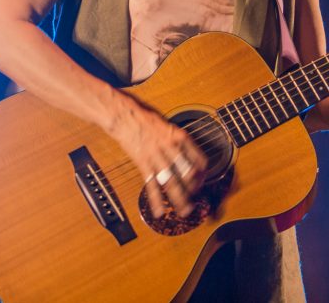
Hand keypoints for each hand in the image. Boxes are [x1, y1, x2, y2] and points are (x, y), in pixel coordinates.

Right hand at [105, 97, 207, 217]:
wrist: (125, 117)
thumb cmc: (145, 119)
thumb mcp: (168, 125)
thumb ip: (177, 141)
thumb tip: (187, 157)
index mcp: (179, 137)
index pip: (198, 158)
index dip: (203, 172)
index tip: (202, 179)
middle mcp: (170, 148)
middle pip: (187, 173)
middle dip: (193, 189)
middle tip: (196, 200)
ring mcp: (156, 156)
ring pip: (171, 181)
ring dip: (179, 198)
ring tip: (184, 211)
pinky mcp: (143, 163)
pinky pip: (151, 184)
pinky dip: (156, 200)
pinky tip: (159, 211)